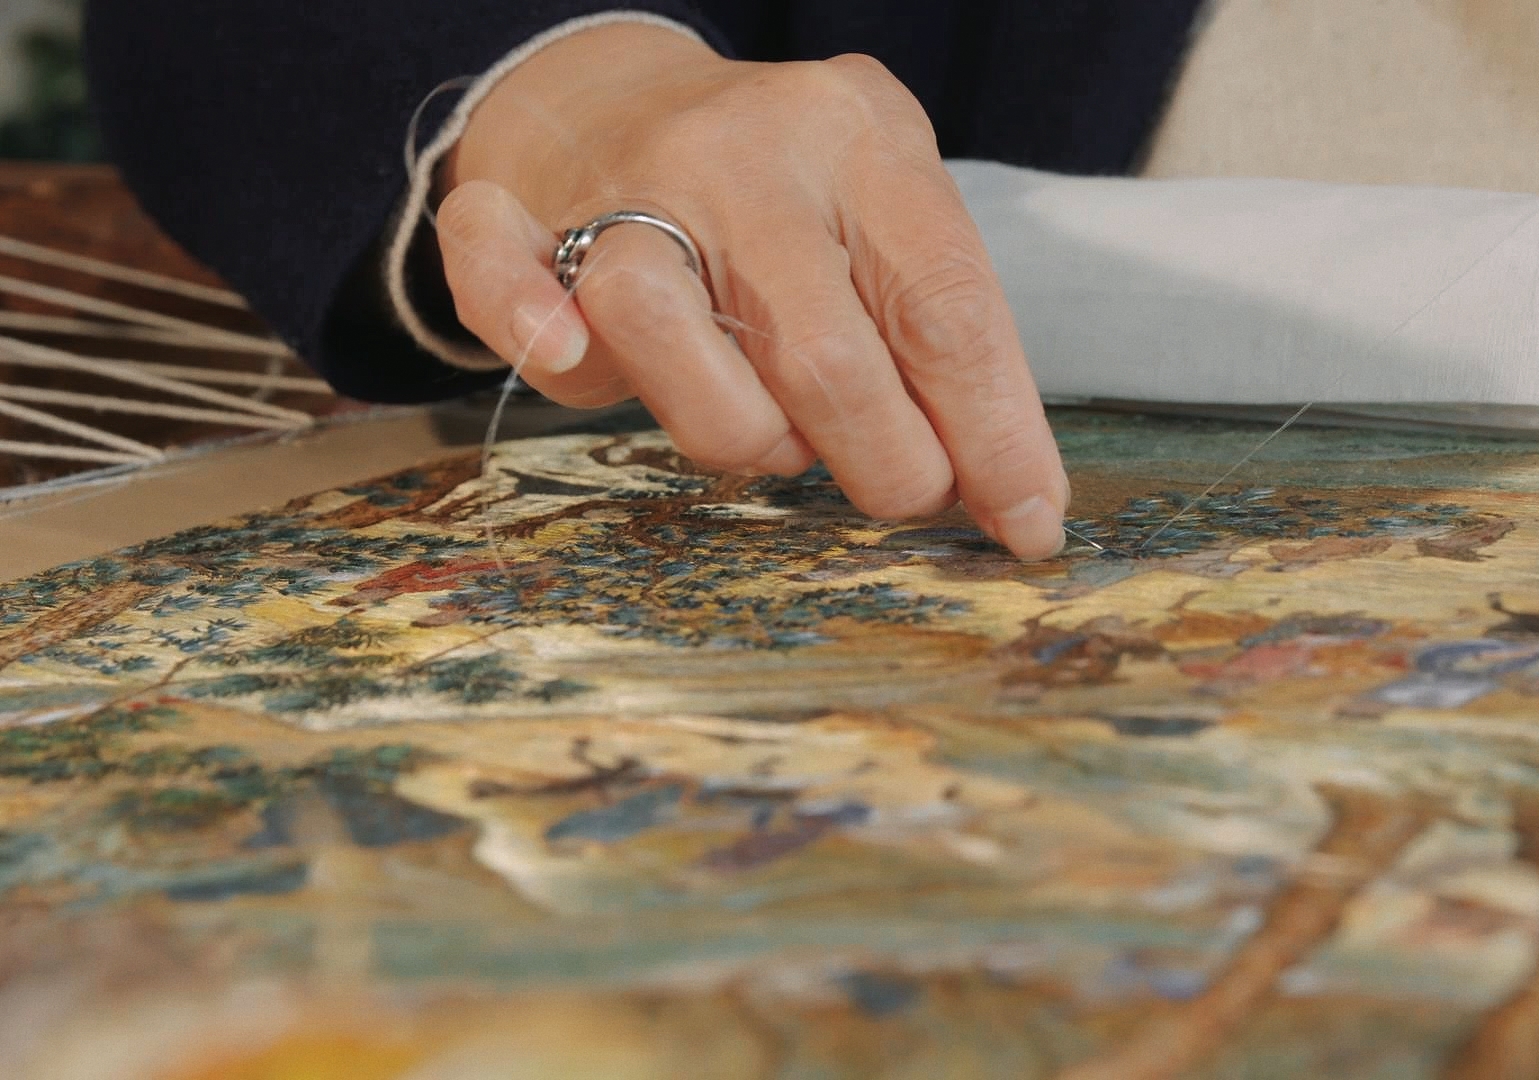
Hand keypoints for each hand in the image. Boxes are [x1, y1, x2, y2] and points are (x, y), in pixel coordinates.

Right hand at [434, 22, 1068, 558]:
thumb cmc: (787, 202)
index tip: (1024, 523)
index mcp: (863, 137)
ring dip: (743, 434)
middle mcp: (747, 150)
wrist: (622, 98)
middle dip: (885, 464)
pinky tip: (567, 357)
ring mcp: (627, 180)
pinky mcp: (521, 218)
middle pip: (822, 349)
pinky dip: (523, 315)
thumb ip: (941, 341)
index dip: (991, 434)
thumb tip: (1014, 497)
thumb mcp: (888, 226)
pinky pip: (500, 268)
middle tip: (903, 494)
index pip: (945, 304)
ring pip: (666, 326)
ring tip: (780, 443)